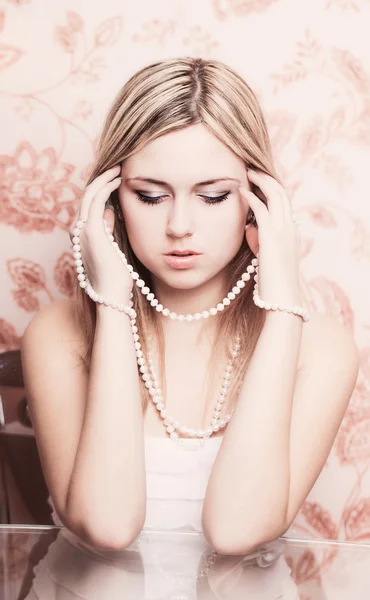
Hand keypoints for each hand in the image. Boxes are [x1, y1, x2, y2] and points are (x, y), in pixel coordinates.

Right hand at [69, 165, 133, 300]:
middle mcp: (78, 232)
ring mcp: (82, 231)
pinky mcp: (91, 232)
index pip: (89, 205)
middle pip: (87, 197)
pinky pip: (95, 201)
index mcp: (82, 236)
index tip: (116, 179)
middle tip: (117, 168)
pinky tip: (118, 181)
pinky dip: (105, 187)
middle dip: (101, 180)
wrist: (113, 295)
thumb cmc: (117, 277)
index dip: (101, 189)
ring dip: (104, 180)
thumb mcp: (114, 249)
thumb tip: (110, 211)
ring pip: (89, 195)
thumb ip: (110, 230)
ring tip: (118, 170)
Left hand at [238, 169, 301, 306]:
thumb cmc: (272, 283)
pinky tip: (241, 191)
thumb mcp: (266, 256)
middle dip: (267, 178)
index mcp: (292, 232)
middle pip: (281, 192)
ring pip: (275, 195)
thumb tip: (249, 227)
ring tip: (247, 173)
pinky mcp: (273, 235)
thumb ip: (259, 239)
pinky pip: (262, 208)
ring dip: (261, 181)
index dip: (272, 188)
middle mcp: (291, 227)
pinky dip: (252, 197)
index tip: (258, 181)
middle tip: (252, 170)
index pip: (284, 202)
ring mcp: (284, 230)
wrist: (281, 299)